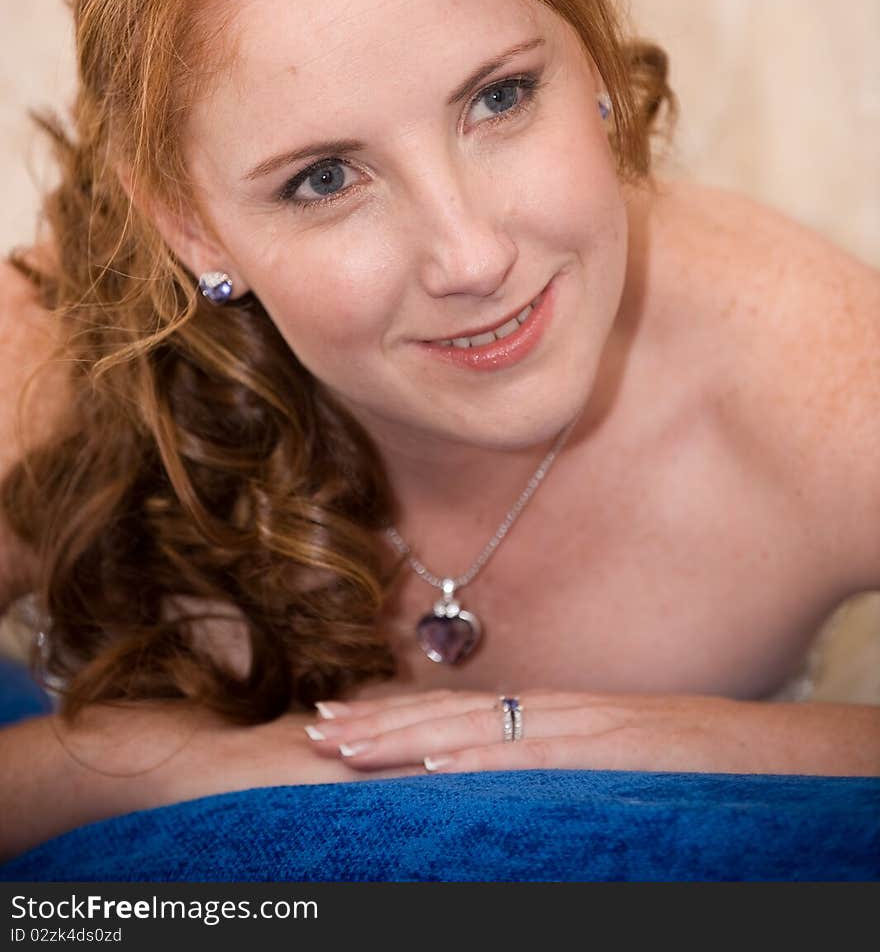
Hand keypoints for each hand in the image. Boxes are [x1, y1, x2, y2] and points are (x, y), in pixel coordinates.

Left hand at [302, 687, 780, 774]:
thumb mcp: (597, 758)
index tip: (335, 722)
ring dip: (402, 740)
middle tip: (312, 729)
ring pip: (469, 732)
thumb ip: (544, 763)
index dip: (389, 717)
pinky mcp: (597, 754)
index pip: (449, 713)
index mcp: (541, 714)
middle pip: (443, 716)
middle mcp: (544, 711)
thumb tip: (489, 783)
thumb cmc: (676, 760)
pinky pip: (528, 758)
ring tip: (344, 747)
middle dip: (375, 724)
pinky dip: (478, 764)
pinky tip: (433, 773)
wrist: (748, 747)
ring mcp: (570, 729)